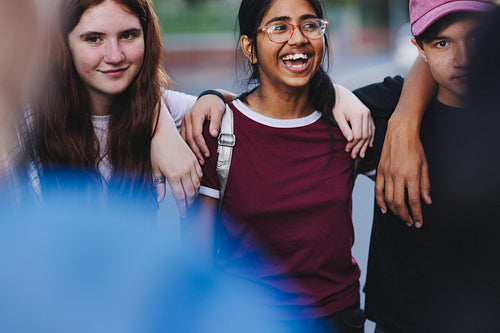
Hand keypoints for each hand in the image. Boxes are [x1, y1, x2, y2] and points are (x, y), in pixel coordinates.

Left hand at [152, 100, 202, 216]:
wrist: (163, 133)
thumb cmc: (156, 151)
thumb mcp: (155, 170)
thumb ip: (159, 186)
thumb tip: (160, 199)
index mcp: (173, 176)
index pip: (181, 197)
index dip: (183, 208)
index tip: (183, 214)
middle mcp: (184, 172)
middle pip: (191, 193)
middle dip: (190, 203)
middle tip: (187, 209)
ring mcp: (191, 165)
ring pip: (197, 185)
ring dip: (195, 194)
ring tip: (191, 200)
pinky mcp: (194, 159)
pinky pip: (200, 175)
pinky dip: (198, 183)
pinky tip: (194, 186)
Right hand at [180, 94, 224, 164]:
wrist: (210, 97)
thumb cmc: (215, 104)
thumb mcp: (218, 111)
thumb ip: (216, 122)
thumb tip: (214, 134)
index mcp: (195, 115)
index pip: (196, 134)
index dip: (201, 145)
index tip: (207, 154)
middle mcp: (187, 118)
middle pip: (189, 138)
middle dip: (196, 150)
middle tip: (203, 161)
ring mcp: (184, 120)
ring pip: (185, 138)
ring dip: (191, 150)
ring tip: (198, 159)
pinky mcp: (185, 122)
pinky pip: (183, 136)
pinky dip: (187, 145)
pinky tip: (192, 152)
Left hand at [333, 85, 374, 157]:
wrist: (341, 94)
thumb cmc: (337, 105)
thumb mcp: (338, 118)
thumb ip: (345, 129)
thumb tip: (350, 140)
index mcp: (358, 115)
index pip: (358, 135)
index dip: (353, 144)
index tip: (347, 150)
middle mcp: (366, 114)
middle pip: (365, 135)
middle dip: (359, 147)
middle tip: (353, 155)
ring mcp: (368, 114)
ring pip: (369, 133)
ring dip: (365, 145)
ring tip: (361, 154)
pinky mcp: (368, 114)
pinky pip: (372, 128)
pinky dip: (371, 137)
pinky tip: (369, 145)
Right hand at [375, 113, 431, 227]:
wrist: (399, 132)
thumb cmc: (415, 147)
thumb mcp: (424, 165)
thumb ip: (425, 185)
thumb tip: (427, 201)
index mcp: (411, 174)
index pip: (414, 200)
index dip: (416, 213)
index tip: (419, 222)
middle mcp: (397, 175)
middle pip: (399, 202)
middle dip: (405, 215)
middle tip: (410, 222)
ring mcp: (386, 173)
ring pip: (388, 198)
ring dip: (394, 211)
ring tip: (401, 216)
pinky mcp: (380, 171)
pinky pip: (378, 190)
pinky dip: (380, 202)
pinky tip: (385, 209)